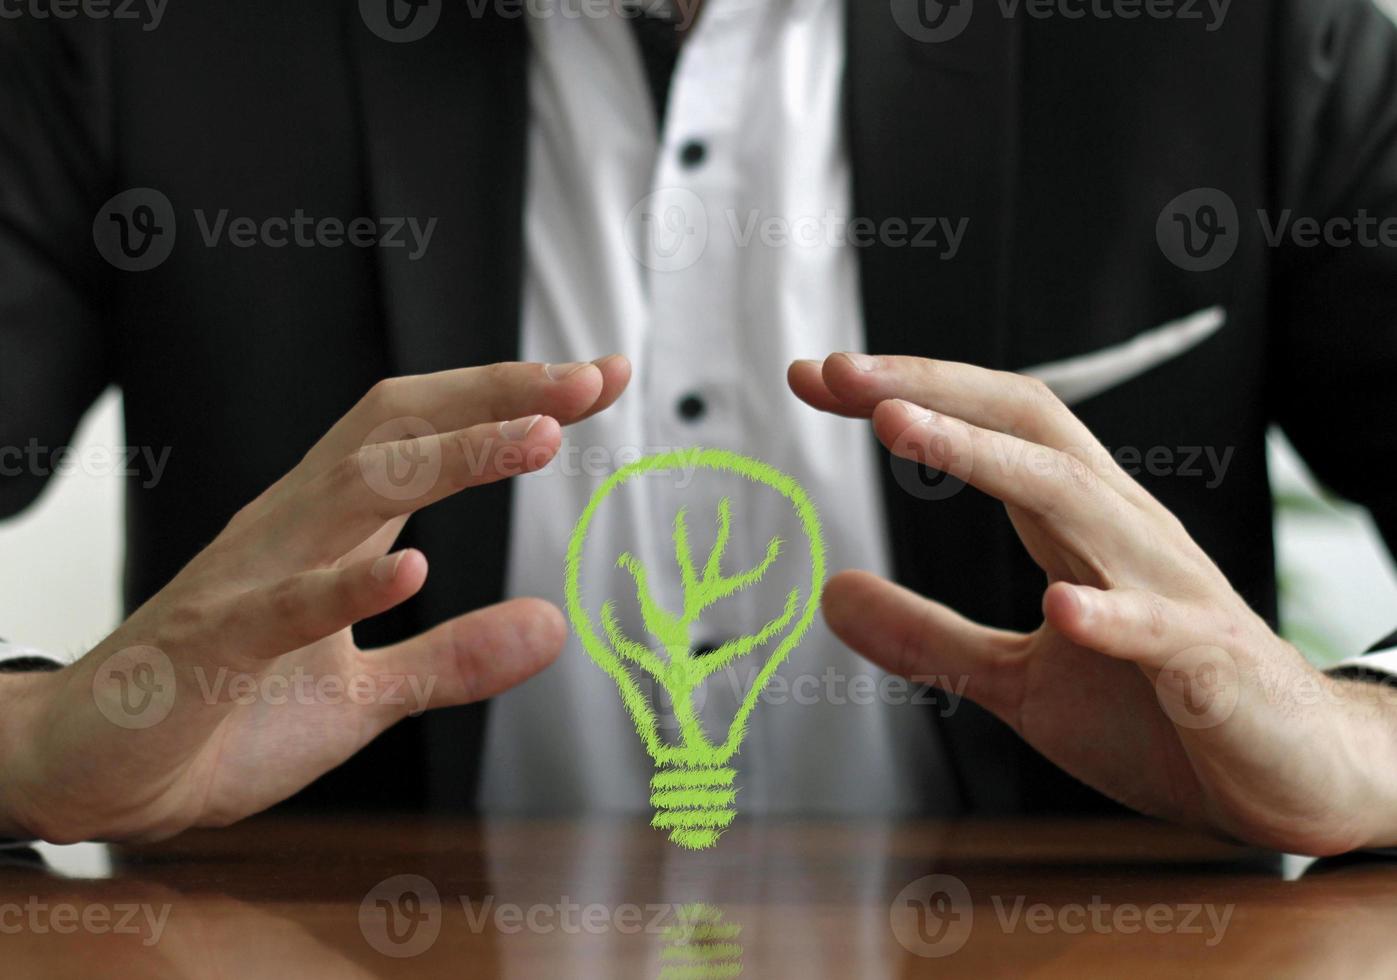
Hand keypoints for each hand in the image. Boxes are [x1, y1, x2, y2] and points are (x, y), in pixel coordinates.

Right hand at [0, 357, 630, 842]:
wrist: (94, 770)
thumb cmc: (222, 714)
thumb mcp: (366, 696)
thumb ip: (455, 659)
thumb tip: (553, 625)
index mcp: (328, 530)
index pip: (423, 434)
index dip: (507, 401)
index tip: (598, 380)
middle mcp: (291, 530)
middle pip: (396, 429)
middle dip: (495, 396)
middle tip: (587, 380)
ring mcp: (247, 580)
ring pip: (351, 491)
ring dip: (449, 458)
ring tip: (539, 438)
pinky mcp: (207, 647)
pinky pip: (279, 607)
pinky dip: (345, 587)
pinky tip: (413, 570)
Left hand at [790, 353, 1396, 854]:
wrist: (1289, 775)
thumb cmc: (1159, 713)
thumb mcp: (1016, 681)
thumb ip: (927, 637)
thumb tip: (830, 593)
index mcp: (1080, 527)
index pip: (992, 429)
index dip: (907, 394)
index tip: (816, 378)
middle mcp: (1123, 533)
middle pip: (1030, 424)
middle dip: (932, 388)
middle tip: (839, 372)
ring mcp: (1170, 590)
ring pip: (1079, 496)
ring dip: (986, 457)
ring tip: (901, 427)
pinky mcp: (1209, 663)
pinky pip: (1158, 630)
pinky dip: (1109, 616)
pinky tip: (1059, 610)